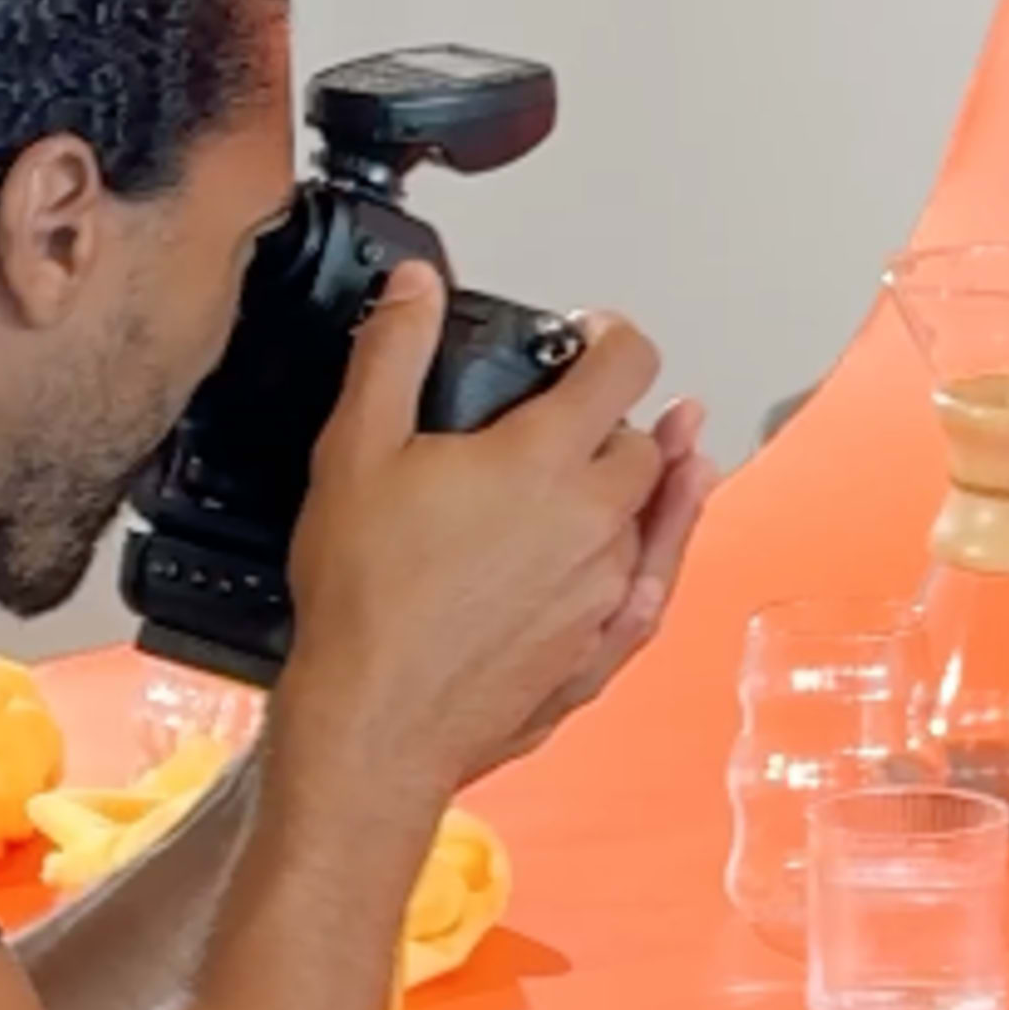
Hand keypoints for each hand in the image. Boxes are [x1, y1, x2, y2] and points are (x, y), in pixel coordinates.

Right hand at [284, 271, 685, 801]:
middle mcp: (593, 522)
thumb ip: (393, 354)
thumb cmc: (365, 599)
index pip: (624, 368)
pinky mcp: (597, 653)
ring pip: (651, 519)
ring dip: (639, 487)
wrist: (376, 721)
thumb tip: (416, 288)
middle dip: (620, 418)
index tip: (592, 337)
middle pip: (645, 446)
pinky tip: (645, 553)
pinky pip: (648, 596)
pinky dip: (652, 560)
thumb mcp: (356, 450)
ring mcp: (603, 592)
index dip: (614, 338)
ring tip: (626, 465)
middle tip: (582, 413)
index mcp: (544, 459)